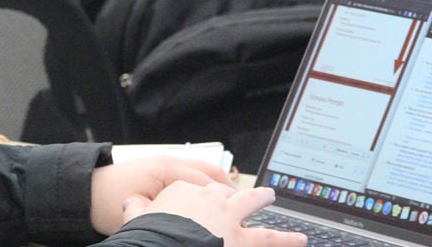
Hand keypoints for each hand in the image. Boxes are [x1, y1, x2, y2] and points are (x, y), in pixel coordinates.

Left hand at [89, 156, 233, 234]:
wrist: (85, 193)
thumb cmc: (107, 203)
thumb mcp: (141, 215)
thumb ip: (171, 215)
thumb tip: (197, 222)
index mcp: (167, 169)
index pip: (207, 183)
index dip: (226, 198)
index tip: (241, 212)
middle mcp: (170, 162)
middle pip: (211, 173)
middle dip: (229, 189)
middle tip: (247, 207)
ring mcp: (167, 164)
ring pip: (204, 171)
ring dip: (219, 185)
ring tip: (235, 203)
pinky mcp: (162, 170)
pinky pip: (192, 173)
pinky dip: (206, 183)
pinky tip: (212, 199)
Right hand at [123, 182, 307, 246]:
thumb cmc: (148, 235)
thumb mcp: (136, 217)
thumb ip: (137, 209)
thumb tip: (131, 203)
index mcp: (186, 192)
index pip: (201, 190)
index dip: (208, 198)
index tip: (210, 202)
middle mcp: (213, 201)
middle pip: (232, 194)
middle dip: (244, 195)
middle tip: (256, 195)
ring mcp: (231, 220)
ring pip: (256, 209)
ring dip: (270, 210)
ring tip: (284, 214)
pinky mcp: (243, 241)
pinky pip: (270, 240)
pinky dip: (285, 240)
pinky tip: (299, 241)